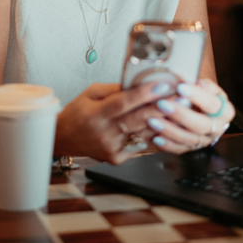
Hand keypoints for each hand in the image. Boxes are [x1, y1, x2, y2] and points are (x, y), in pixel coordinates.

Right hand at [54, 81, 171, 163]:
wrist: (63, 138)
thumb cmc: (77, 113)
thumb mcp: (90, 93)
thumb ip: (114, 89)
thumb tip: (138, 84)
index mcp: (96, 114)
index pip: (123, 102)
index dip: (143, 94)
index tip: (161, 85)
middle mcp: (104, 132)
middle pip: (137, 119)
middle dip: (161, 107)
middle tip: (179, 97)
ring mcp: (111, 148)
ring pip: (143, 134)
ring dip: (162, 122)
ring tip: (177, 110)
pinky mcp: (116, 158)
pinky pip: (139, 145)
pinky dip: (152, 135)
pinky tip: (164, 126)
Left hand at [142, 78, 234, 153]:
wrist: (205, 113)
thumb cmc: (202, 96)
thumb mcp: (208, 87)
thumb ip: (204, 85)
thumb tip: (199, 84)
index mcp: (224, 110)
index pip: (212, 104)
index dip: (197, 95)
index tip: (180, 87)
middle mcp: (217, 128)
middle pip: (201, 125)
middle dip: (180, 114)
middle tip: (161, 104)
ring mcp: (205, 140)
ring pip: (189, 139)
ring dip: (170, 130)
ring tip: (153, 120)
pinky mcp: (194, 149)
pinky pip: (181, 149)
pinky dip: (168, 144)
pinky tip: (156, 137)